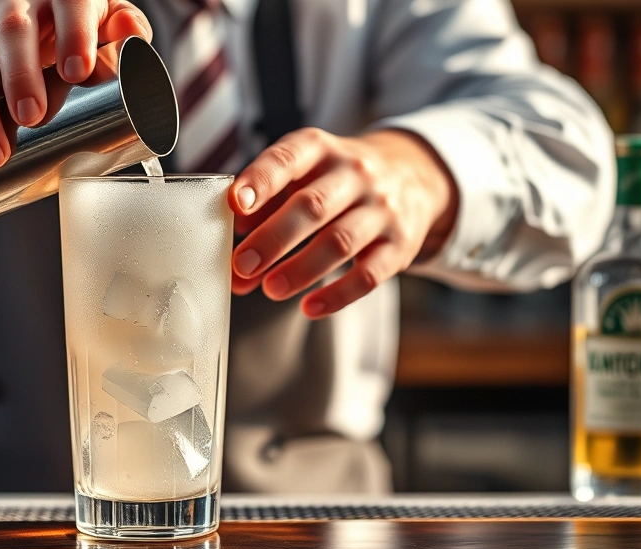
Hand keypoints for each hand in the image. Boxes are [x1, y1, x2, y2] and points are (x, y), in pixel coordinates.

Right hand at [0, 0, 151, 167]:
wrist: (0, 38)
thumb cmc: (64, 38)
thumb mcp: (99, 29)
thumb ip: (122, 36)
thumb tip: (132, 43)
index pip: (68, 2)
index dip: (74, 33)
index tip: (79, 72)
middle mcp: (8, 4)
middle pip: (12, 33)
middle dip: (21, 76)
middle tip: (34, 117)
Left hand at [229, 128, 457, 318]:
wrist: (412, 174)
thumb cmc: (334, 180)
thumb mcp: (301, 175)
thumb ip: (262, 207)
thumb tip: (229, 252)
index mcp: (319, 149)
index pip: (287, 159)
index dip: (260, 181)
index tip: (235, 204)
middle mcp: (354, 173)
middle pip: (312, 206)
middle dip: (273, 238)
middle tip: (242, 265)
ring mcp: (381, 208)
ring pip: (340, 241)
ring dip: (301, 269)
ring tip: (270, 289)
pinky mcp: (399, 244)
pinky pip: (369, 274)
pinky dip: (338, 295)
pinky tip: (309, 308)